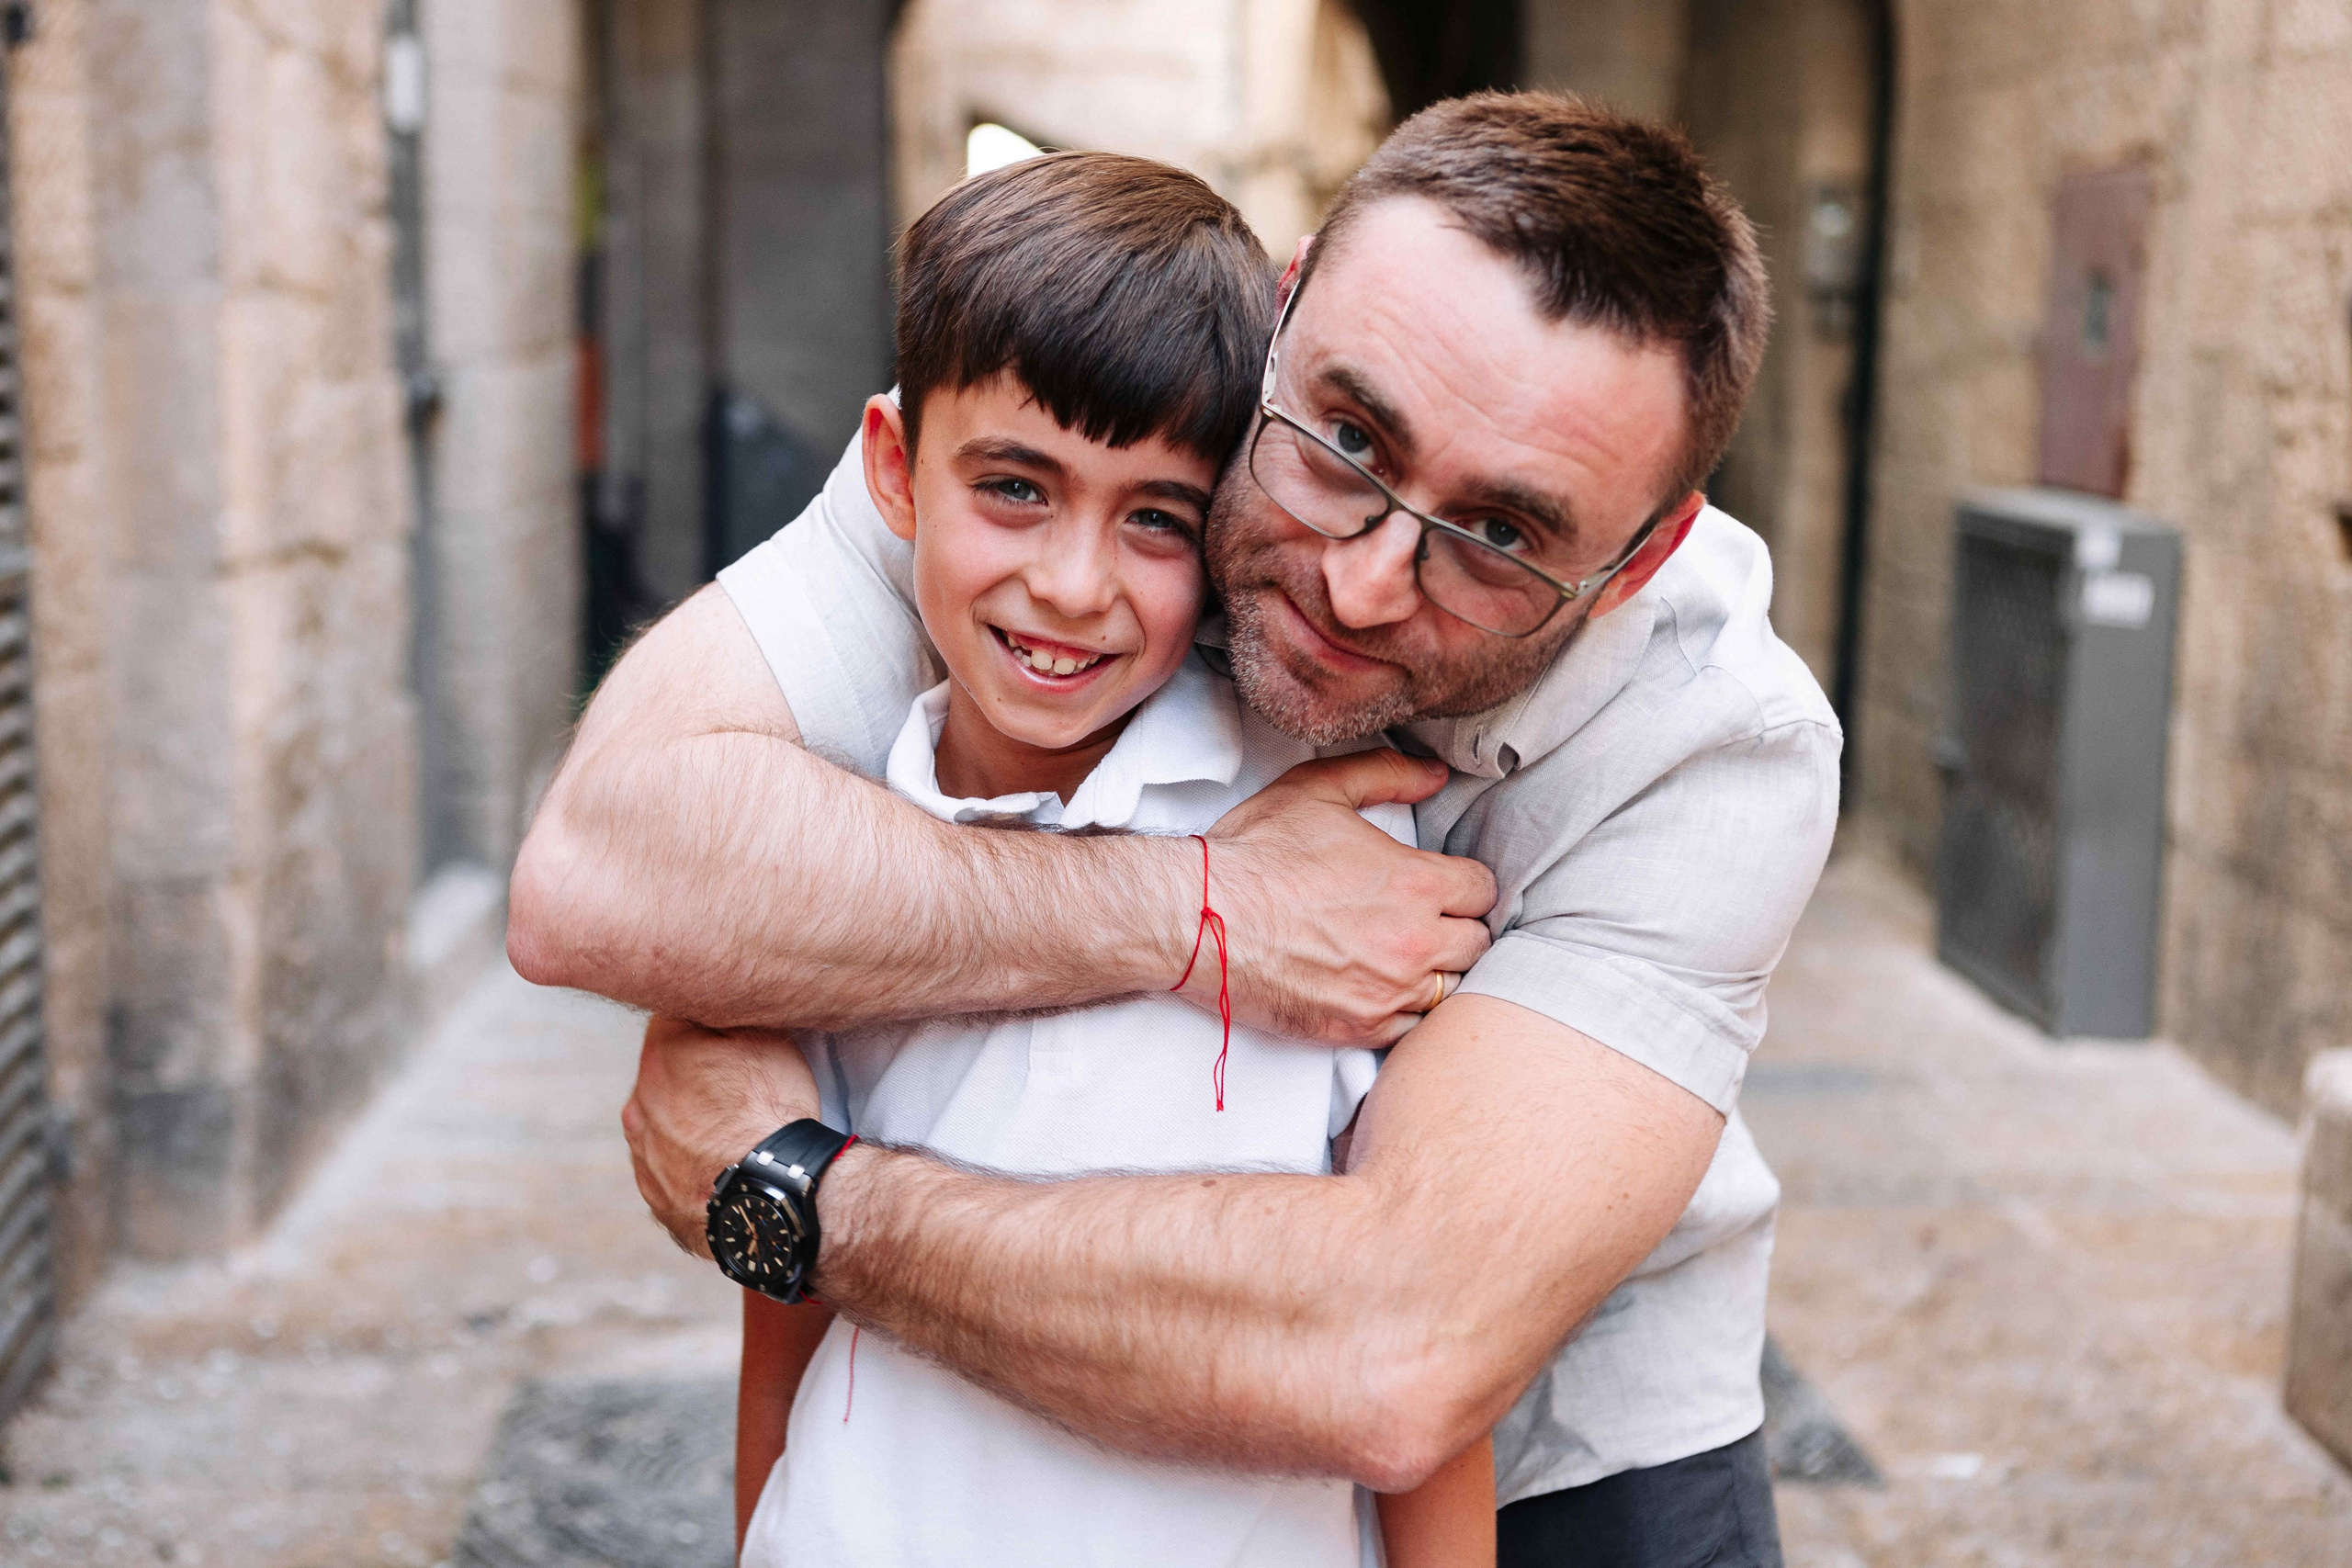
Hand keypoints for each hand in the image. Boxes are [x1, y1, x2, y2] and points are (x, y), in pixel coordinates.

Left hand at [621, 1015, 820, 1254]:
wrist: (766, 1197)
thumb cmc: (770, 1113)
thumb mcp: (768, 1038)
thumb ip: (734, 1012)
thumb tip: (725, 1000)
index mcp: (662, 1051)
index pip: (677, 1016)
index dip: (710, 1022)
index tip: (734, 1034)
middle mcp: (639, 1099)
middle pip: (669, 1071)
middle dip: (697, 1073)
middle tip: (742, 1088)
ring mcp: (642, 1150)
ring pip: (666, 1120)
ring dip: (692, 1120)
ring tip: (737, 1134)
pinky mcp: (654, 1193)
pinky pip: (672, 1165)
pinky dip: (693, 1162)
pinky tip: (726, 1165)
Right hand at [1198, 750, 1495, 1045]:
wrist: (1200, 919)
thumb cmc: (1256, 854)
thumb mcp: (1319, 790)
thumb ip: (1386, 774)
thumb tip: (1434, 775)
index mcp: (1414, 884)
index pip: (1482, 890)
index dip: (1464, 883)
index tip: (1442, 885)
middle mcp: (1413, 943)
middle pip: (1477, 944)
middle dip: (1458, 928)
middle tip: (1427, 920)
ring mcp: (1388, 992)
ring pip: (1452, 990)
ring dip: (1437, 972)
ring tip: (1406, 956)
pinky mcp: (1359, 1027)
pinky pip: (1414, 1028)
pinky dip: (1405, 1011)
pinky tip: (1381, 990)